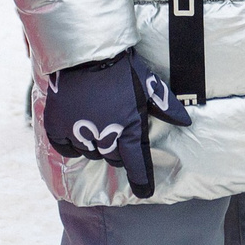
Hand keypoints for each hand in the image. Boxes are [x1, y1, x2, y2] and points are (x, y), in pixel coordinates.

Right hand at [41, 49, 193, 198]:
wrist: (85, 52)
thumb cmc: (121, 67)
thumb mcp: (149, 83)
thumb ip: (166, 106)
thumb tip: (186, 122)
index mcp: (128, 129)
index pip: (136, 165)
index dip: (142, 180)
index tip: (144, 192)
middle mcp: (104, 137)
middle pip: (112, 158)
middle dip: (117, 148)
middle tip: (116, 128)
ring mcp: (79, 132)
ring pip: (91, 152)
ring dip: (96, 143)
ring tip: (96, 121)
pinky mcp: (58, 126)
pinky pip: (67, 148)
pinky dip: (72, 144)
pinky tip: (77, 131)